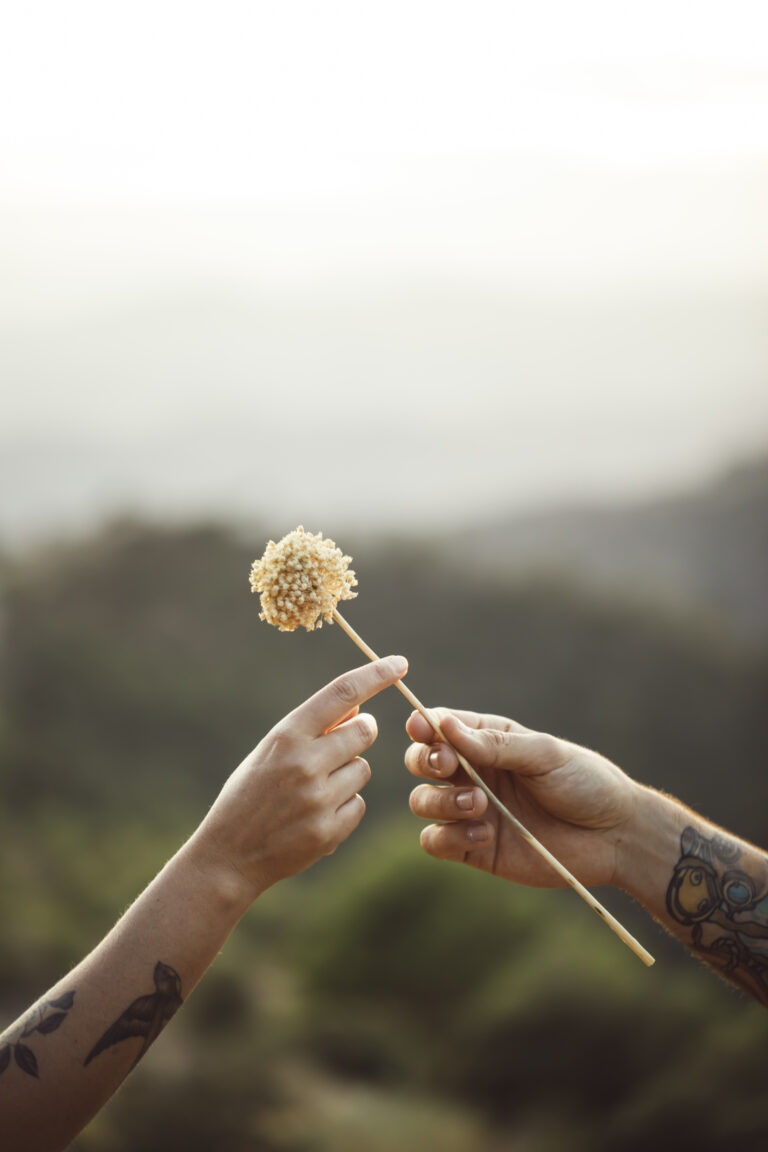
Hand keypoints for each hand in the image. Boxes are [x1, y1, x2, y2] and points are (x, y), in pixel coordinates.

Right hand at [193, 656, 407, 901]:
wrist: (227, 856)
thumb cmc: (249, 794)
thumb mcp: (270, 752)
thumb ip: (313, 730)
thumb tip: (360, 709)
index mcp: (286, 736)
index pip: (341, 693)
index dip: (375, 675)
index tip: (400, 663)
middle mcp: (304, 763)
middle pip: (364, 732)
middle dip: (359, 734)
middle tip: (337, 748)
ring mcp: (318, 799)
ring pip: (363, 770)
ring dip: (347, 775)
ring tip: (311, 791)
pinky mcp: (329, 831)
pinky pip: (358, 804)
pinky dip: (343, 808)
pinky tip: (313, 817)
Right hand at [405, 709, 639, 888]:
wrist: (615, 837)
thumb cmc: (585, 783)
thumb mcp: (543, 754)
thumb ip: (494, 744)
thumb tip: (444, 724)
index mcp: (487, 740)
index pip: (438, 726)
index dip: (423, 725)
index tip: (423, 729)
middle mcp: (472, 773)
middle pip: (419, 761)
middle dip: (425, 761)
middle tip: (448, 766)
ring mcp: (470, 811)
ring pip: (421, 802)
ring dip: (441, 801)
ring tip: (479, 804)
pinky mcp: (474, 848)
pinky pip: (435, 842)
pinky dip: (449, 836)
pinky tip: (485, 834)